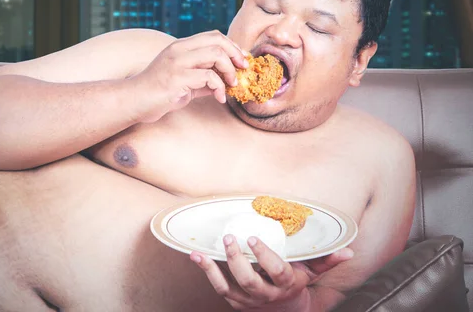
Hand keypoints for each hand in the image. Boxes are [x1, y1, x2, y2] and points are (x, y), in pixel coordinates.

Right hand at [133, 30, 247, 122]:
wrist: (134, 101)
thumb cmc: (158, 93)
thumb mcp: (185, 83)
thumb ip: (204, 80)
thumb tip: (226, 83)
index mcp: (181, 47)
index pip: (213, 35)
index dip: (232, 46)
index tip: (241, 61)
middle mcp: (179, 50)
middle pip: (217, 41)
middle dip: (236, 54)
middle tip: (243, 70)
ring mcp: (177, 62)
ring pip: (216, 55)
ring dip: (229, 71)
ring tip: (232, 85)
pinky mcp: (177, 77)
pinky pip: (209, 76)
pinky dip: (220, 87)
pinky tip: (219, 98)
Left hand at [190, 235, 352, 310]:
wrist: (283, 310)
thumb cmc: (296, 282)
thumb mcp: (312, 273)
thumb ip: (326, 260)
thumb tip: (348, 251)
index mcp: (286, 284)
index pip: (276, 272)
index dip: (265, 257)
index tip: (253, 238)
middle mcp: (266, 294)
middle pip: (250, 281)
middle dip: (238, 260)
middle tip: (230, 238)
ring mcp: (247, 299)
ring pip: (229, 287)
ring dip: (216, 267)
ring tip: (206, 249)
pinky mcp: (234, 299)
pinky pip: (218, 287)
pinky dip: (206, 271)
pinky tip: (195, 255)